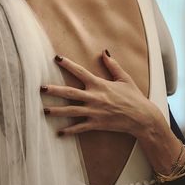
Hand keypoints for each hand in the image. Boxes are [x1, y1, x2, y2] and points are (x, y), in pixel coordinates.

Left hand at [41, 50, 157, 136]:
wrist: (142, 117)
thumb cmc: (134, 97)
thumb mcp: (124, 78)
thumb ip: (112, 65)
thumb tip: (104, 52)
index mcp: (100, 84)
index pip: (80, 72)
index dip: (67, 64)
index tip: (56, 58)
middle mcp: (94, 97)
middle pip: (70, 93)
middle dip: (55, 90)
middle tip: (41, 88)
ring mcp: (94, 112)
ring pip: (71, 111)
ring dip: (57, 111)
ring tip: (44, 110)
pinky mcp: (97, 124)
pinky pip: (80, 128)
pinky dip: (69, 131)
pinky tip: (59, 132)